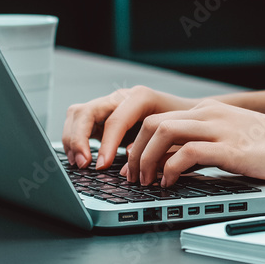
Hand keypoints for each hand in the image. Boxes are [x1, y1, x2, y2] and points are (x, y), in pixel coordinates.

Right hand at [62, 85, 197, 168]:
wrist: (191, 116)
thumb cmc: (185, 124)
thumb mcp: (176, 135)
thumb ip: (153, 148)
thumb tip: (129, 165)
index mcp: (139, 97)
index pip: (114, 120)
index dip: (105, 144)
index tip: (101, 166)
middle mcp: (120, 98)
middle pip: (85, 111)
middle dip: (79, 139)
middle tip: (83, 164)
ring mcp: (109, 105)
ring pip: (77, 114)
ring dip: (72, 139)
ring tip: (79, 163)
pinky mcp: (103, 117)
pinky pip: (80, 124)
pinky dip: (75, 141)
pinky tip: (80, 159)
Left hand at [123, 99, 264, 185]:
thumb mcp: (236, 141)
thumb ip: (208, 146)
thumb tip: (178, 165)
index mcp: (211, 111)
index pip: (159, 119)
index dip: (138, 144)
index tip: (133, 167)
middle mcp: (212, 115)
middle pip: (153, 123)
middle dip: (134, 151)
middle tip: (133, 177)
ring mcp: (222, 130)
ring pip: (163, 132)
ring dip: (147, 159)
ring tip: (147, 181)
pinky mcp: (232, 149)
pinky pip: (187, 152)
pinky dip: (171, 169)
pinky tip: (170, 184)